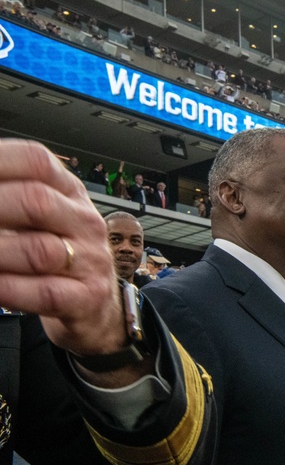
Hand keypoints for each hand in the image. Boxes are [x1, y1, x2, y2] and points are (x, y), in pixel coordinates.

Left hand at [0, 140, 125, 356]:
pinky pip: (46, 292)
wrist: (96, 302)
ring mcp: (90, 259)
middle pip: (36, 201)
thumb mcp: (39, 217)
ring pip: (39, 250)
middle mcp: (84, 221)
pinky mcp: (88, 296)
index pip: (36, 162)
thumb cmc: (57, 253)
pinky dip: (9, 289)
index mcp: (69, 192)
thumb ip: (12, 198)